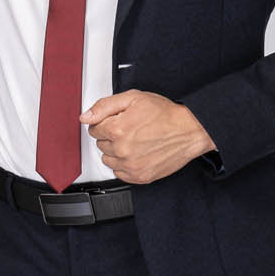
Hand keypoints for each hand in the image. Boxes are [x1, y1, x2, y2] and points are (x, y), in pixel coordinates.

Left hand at [77, 91, 217, 182]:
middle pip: (100, 144)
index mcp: (117, 129)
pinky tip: (137, 153)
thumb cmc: (165, 114)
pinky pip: (119, 173)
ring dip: (116, 151)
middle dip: (111, 135)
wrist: (189, 131)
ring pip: (108, 160)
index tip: (117, 120)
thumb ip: (105, 106)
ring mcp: (131, 166)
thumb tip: (85, 117)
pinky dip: (125, 164)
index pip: (93, 129)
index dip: (105, 122)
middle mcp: (122, 150)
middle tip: (129, 128)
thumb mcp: (134, 98)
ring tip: (134, 141)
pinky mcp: (139, 177)